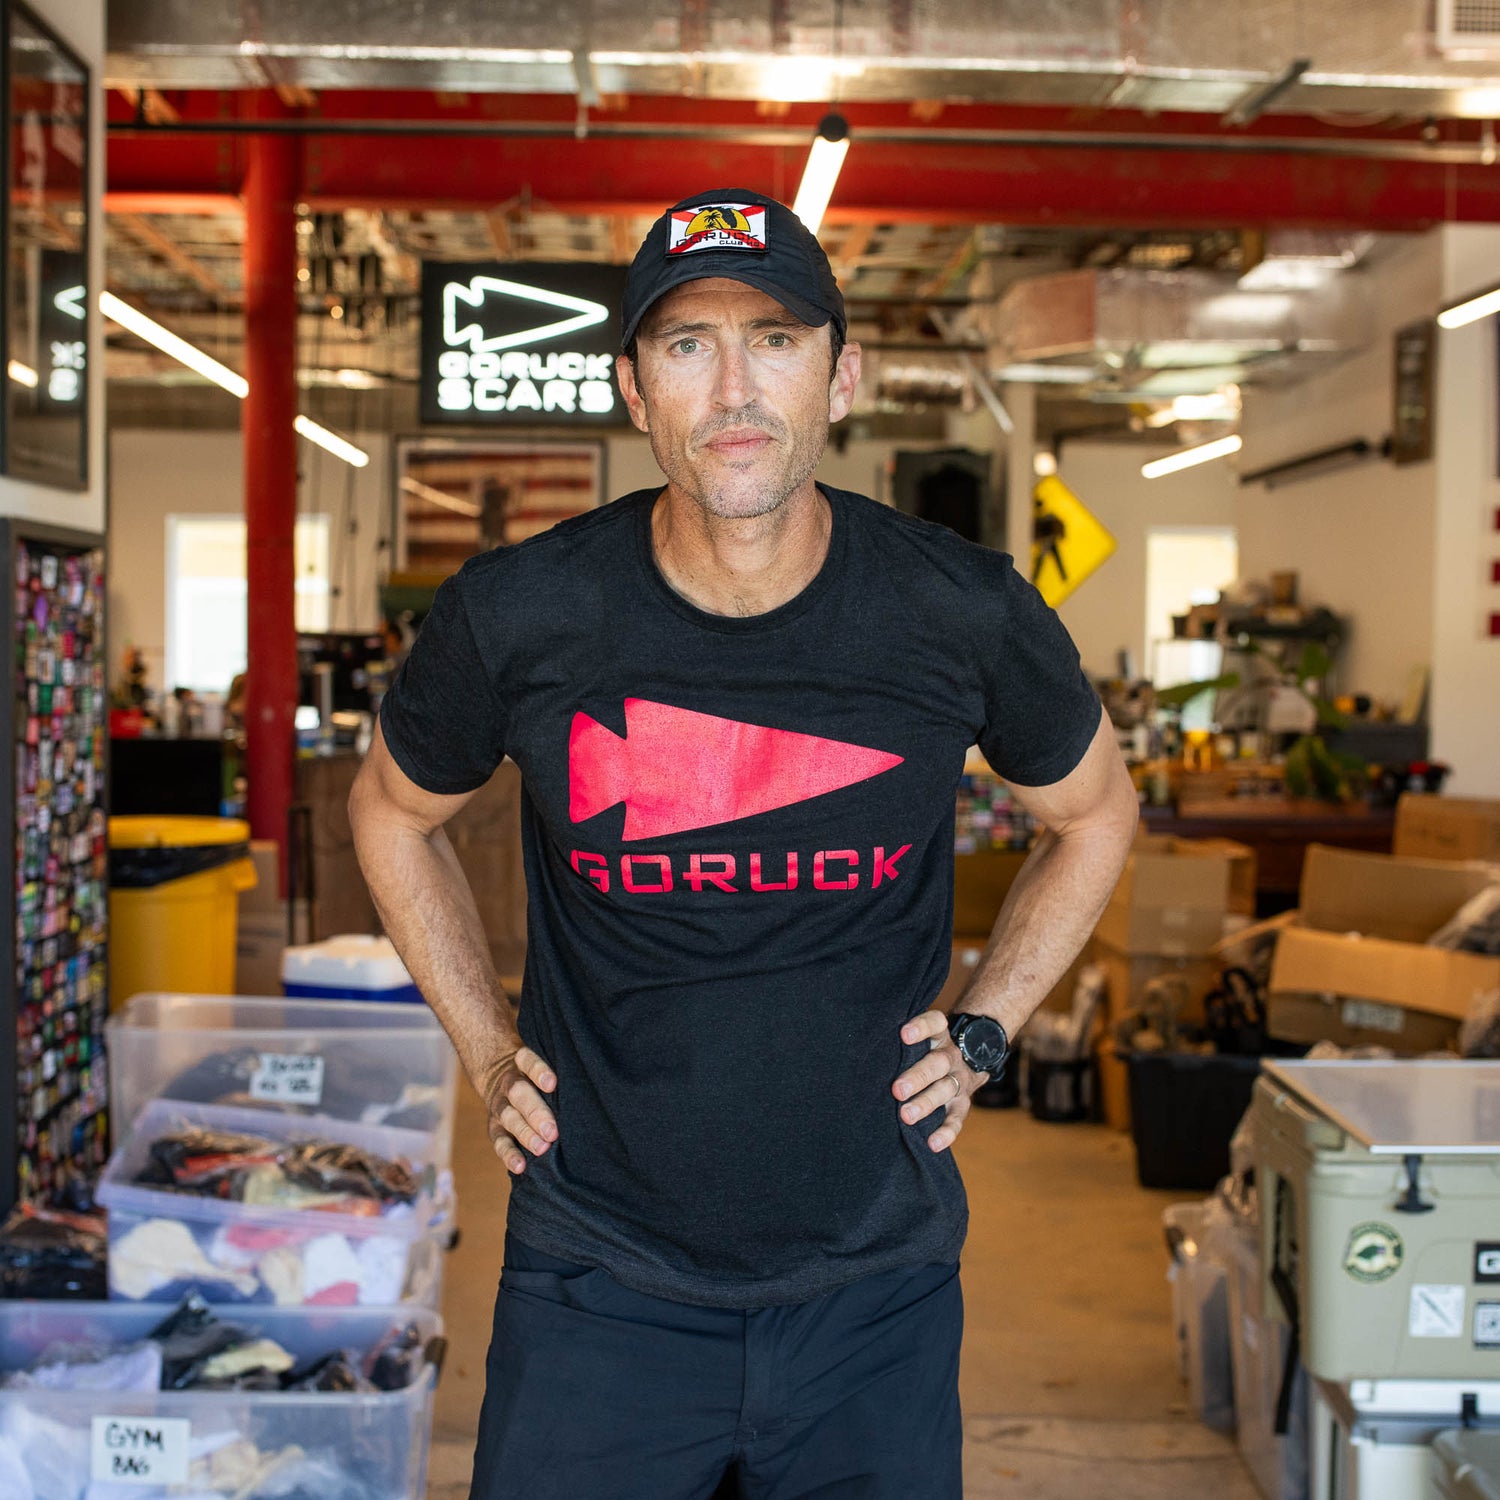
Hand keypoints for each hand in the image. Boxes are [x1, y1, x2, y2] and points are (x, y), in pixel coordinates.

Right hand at [477, 1046, 557, 1174]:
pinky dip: (509, 1154)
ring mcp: (500, 1106)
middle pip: (519, 1093)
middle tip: (552, 1131)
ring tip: (541, 1148)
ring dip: (525, 1134)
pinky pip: (499, 1141)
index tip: (552, 1084)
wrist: (498, 1076)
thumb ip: (559, 1073)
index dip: (538, 1071)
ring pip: (509, 1117)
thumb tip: (593, 1087)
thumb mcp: (542, 1063)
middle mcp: (509, 1084)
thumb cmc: (536, 1075)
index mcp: (521, 1064)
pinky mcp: (494, 1127)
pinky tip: (520, 1166)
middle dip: (536, 1113)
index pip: (527, 1061)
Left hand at [893, 1010, 984, 1153]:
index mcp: (938, 1036)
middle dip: (918, 1076)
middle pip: (937, 1063)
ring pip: (945, 1089)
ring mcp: (959, 1080)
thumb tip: (859, 1048)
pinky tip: (932, 1143)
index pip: (935, 1024)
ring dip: (926, 1103)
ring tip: (906, 1115)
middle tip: (898, 1090)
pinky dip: (946, 1132)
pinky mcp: (963, 1104)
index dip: (922, 1028)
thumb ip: (898, 1042)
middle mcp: (950, 1057)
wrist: (970, 1058)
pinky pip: (957, 1119)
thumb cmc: (925, 1050)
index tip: (904, 1035)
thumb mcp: (919, 1038)